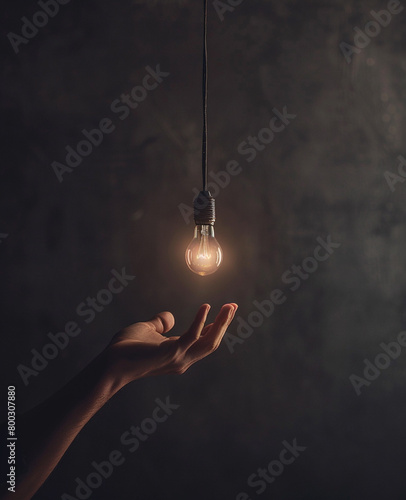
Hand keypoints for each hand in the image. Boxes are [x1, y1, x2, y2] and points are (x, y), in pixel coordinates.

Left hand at [106, 303, 237, 386]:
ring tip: (228, 307)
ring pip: (208, 342)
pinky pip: (192, 336)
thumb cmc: (125, 348)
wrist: (110, 363)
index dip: (216, 326)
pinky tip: (205, 307)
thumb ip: (159, 324)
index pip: (203, 340)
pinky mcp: (171, 352)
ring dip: (221, 324)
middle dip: (224, 324)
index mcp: (179, 353)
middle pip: (211, 342)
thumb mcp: (146, 330)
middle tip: (233, 306)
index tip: (226, 311)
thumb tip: (170, 317)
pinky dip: (201, 321)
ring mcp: (178, 358)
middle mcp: (183, 359)